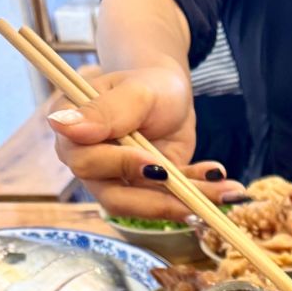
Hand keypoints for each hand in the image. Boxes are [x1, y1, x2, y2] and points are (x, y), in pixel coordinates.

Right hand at [47, 66, 242, 219]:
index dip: (122, 166)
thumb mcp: (135, 90)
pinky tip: (222, 184)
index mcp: (74, 132)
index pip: (87, 161)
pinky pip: (171, 203)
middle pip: (116, 198)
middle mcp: (91, 164)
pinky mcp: (147, 193)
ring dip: (189, 202)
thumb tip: (64, 126)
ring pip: (147, 207)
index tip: (156, 165)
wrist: (170, 91)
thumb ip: (107, 110)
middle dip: (162, 198)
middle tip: (203, 191)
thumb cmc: (148, 83)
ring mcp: (119, 182)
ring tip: (227, 193)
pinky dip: (199, 195)